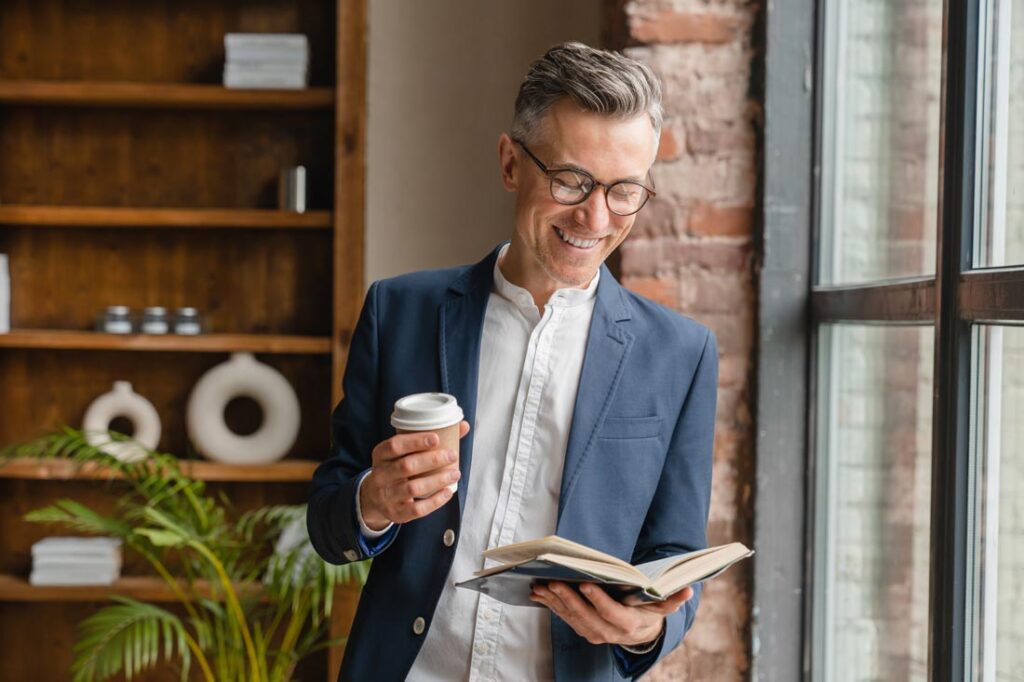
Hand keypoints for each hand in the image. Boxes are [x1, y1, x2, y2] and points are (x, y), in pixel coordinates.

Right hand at [359, 421, 469, 529]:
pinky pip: (417, 509)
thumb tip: (463, 426)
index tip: (436, 438)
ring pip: (413, 488)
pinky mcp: (396, 513)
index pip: (394, 446)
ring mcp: (387, 496)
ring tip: (455, 473)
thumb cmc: (395, 469)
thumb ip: (428, 439)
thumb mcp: (401, 453)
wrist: (374, 499)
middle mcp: (380, 475)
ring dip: (437, 480)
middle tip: (452, 455)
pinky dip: (435, 501)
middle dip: (432, 460)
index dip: (415, 441)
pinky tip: (448, 492)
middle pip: (406, 466)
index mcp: (381, 456)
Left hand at [529, 582, 692, 647]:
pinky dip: (551, 605)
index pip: (610, 612)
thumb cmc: (649, 613)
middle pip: (585, 616)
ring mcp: (593, 632)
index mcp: (627, 625)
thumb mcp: (663, 608)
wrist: (639, 635)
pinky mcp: (582, 629)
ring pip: (571, 617)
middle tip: (553, 581)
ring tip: (540, 585)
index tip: (585, 583)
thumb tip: (689, 589)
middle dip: (567, 598)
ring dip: (554, 601)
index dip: (597, 599)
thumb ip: (673, 599)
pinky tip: (539, 593)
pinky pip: (564, 618)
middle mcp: (608, 632)